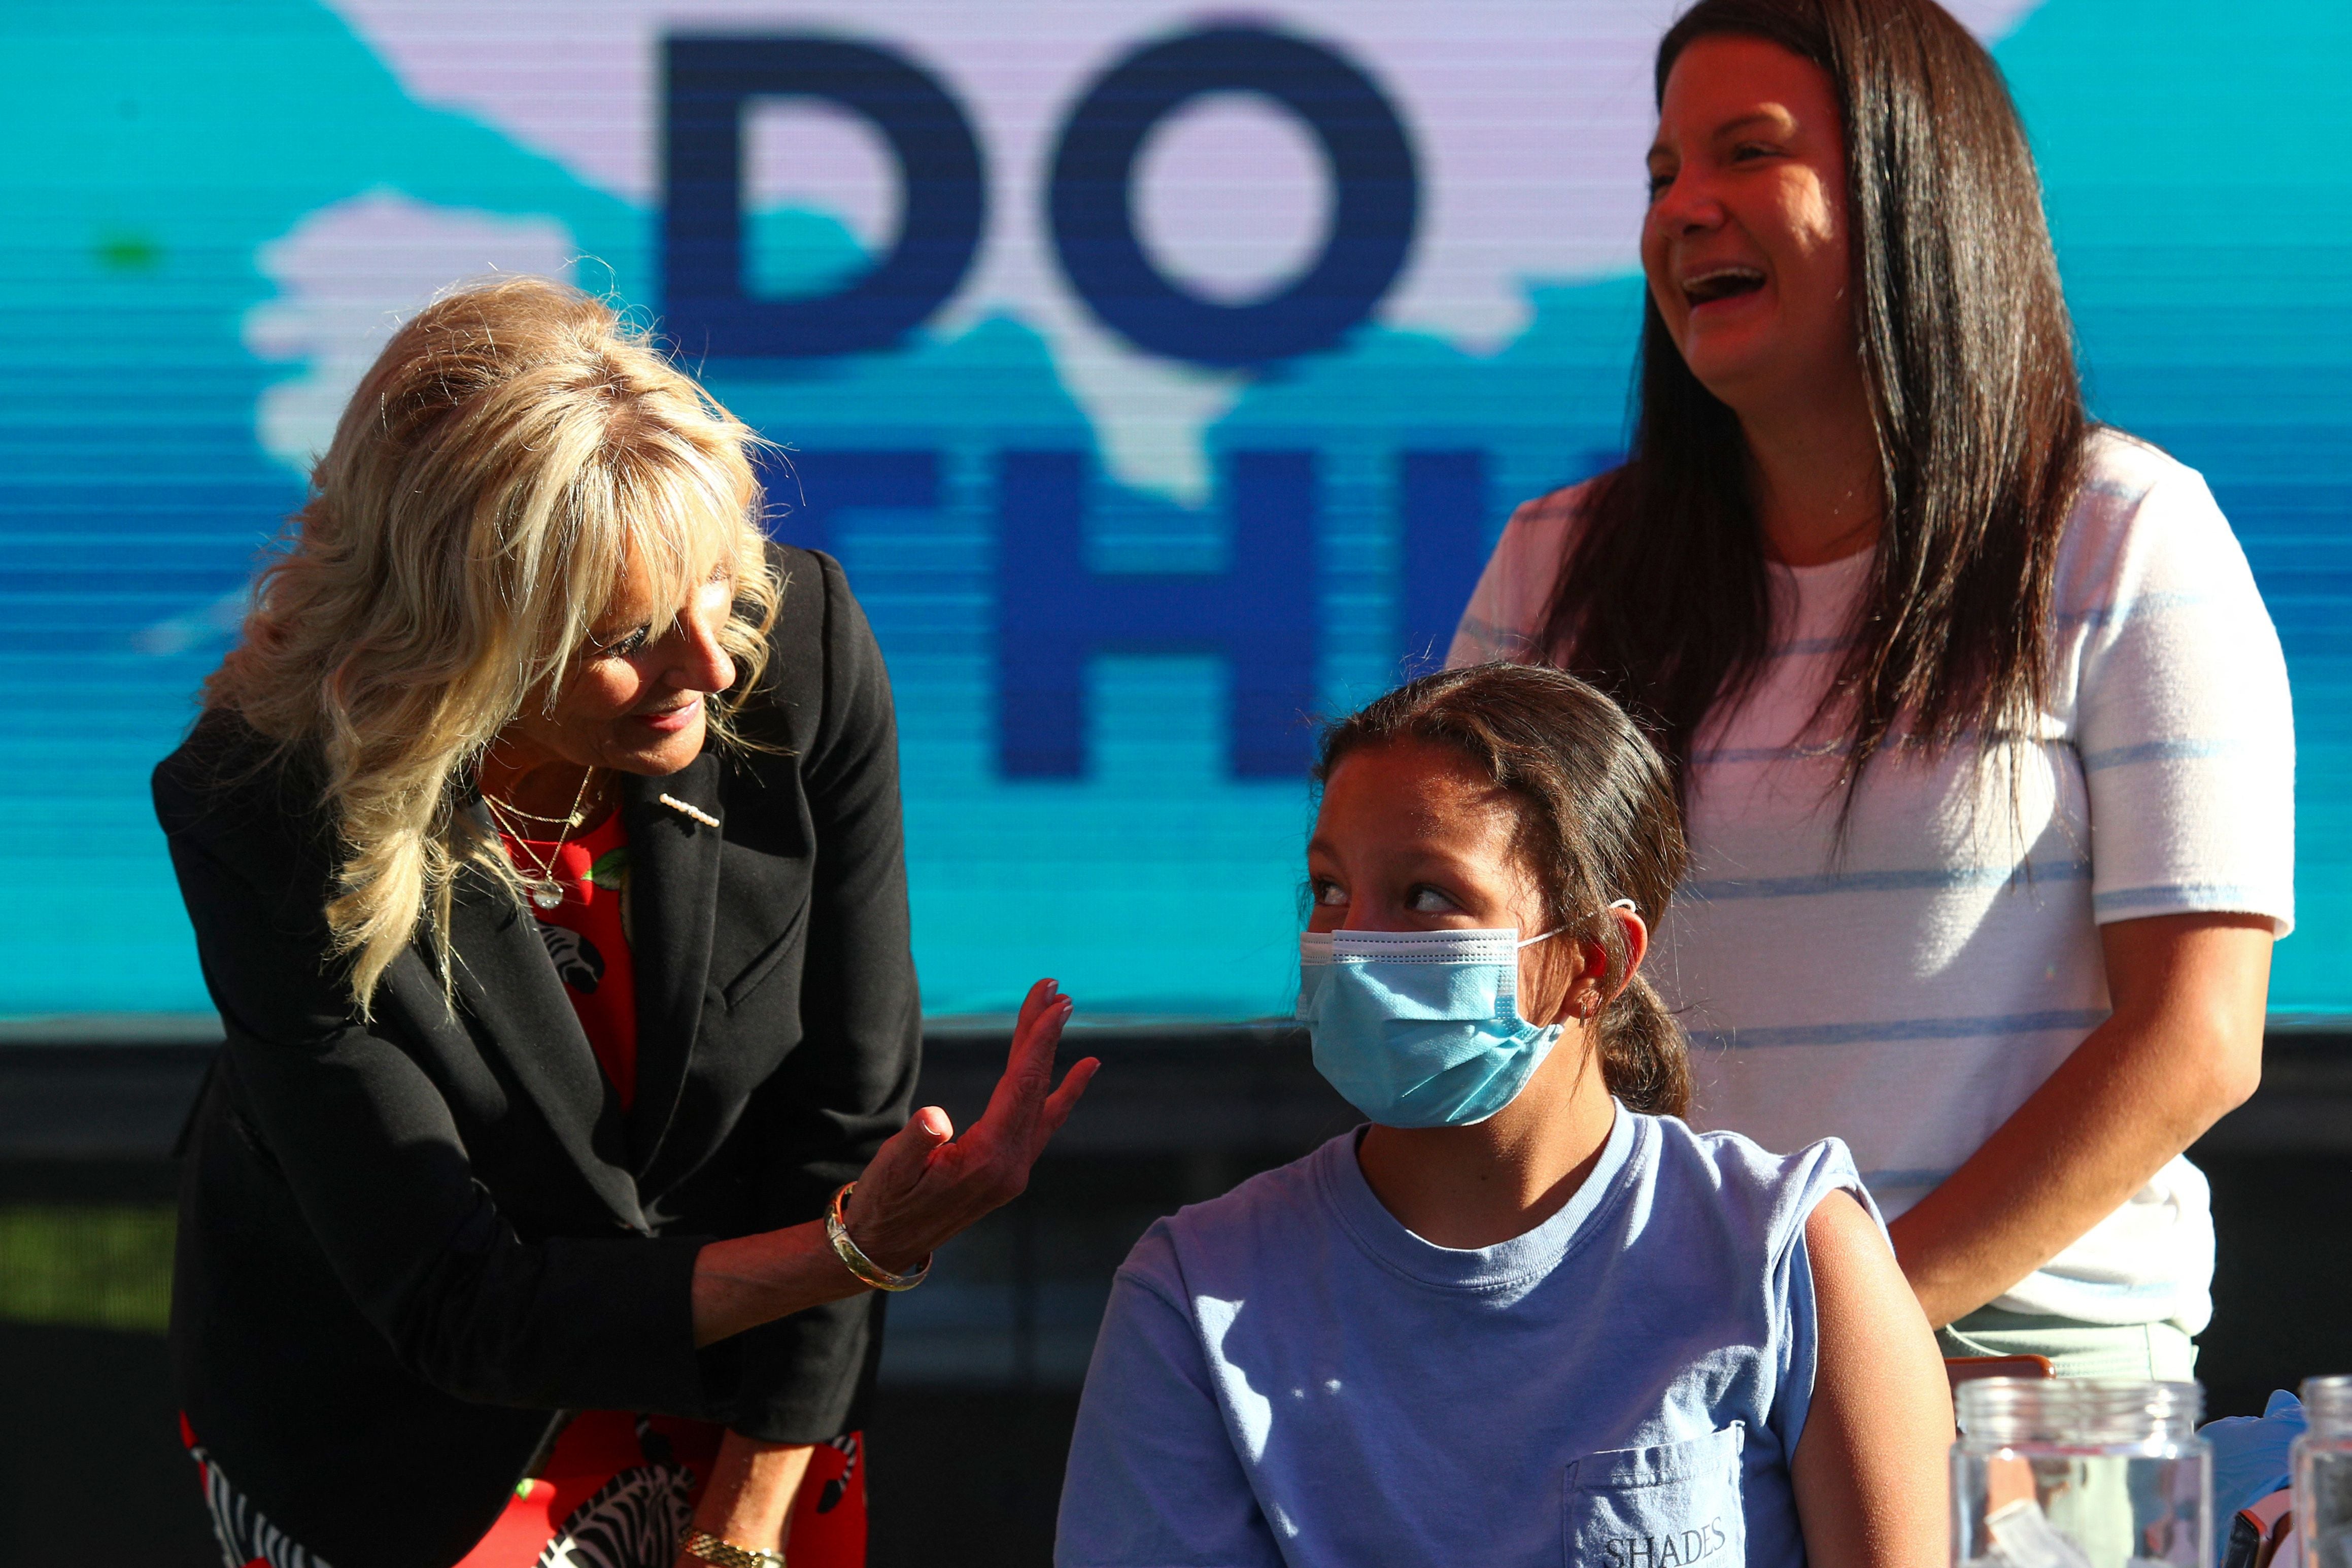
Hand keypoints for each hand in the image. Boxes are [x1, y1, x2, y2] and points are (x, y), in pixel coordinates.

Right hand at [841, 979, 1097, 1272]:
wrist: (886, 1246)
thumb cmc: (884, 1204)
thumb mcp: (889, 1172)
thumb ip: (913, 1144)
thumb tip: (934, 1118)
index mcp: (988, 1161)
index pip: (1021, 1090)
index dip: (1038, 1044)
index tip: (1053, 1005)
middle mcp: (1012, 1165)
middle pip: (1035, 1087)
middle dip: (1044, 1035)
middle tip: (1054, 988)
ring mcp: (1015, 1169)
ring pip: (1040, 1099)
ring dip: (1048, 1054)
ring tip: (1060, 1010)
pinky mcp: (1009, 1169)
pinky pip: (1043, 1120)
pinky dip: (1061, 1091)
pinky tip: (1081, 1068)